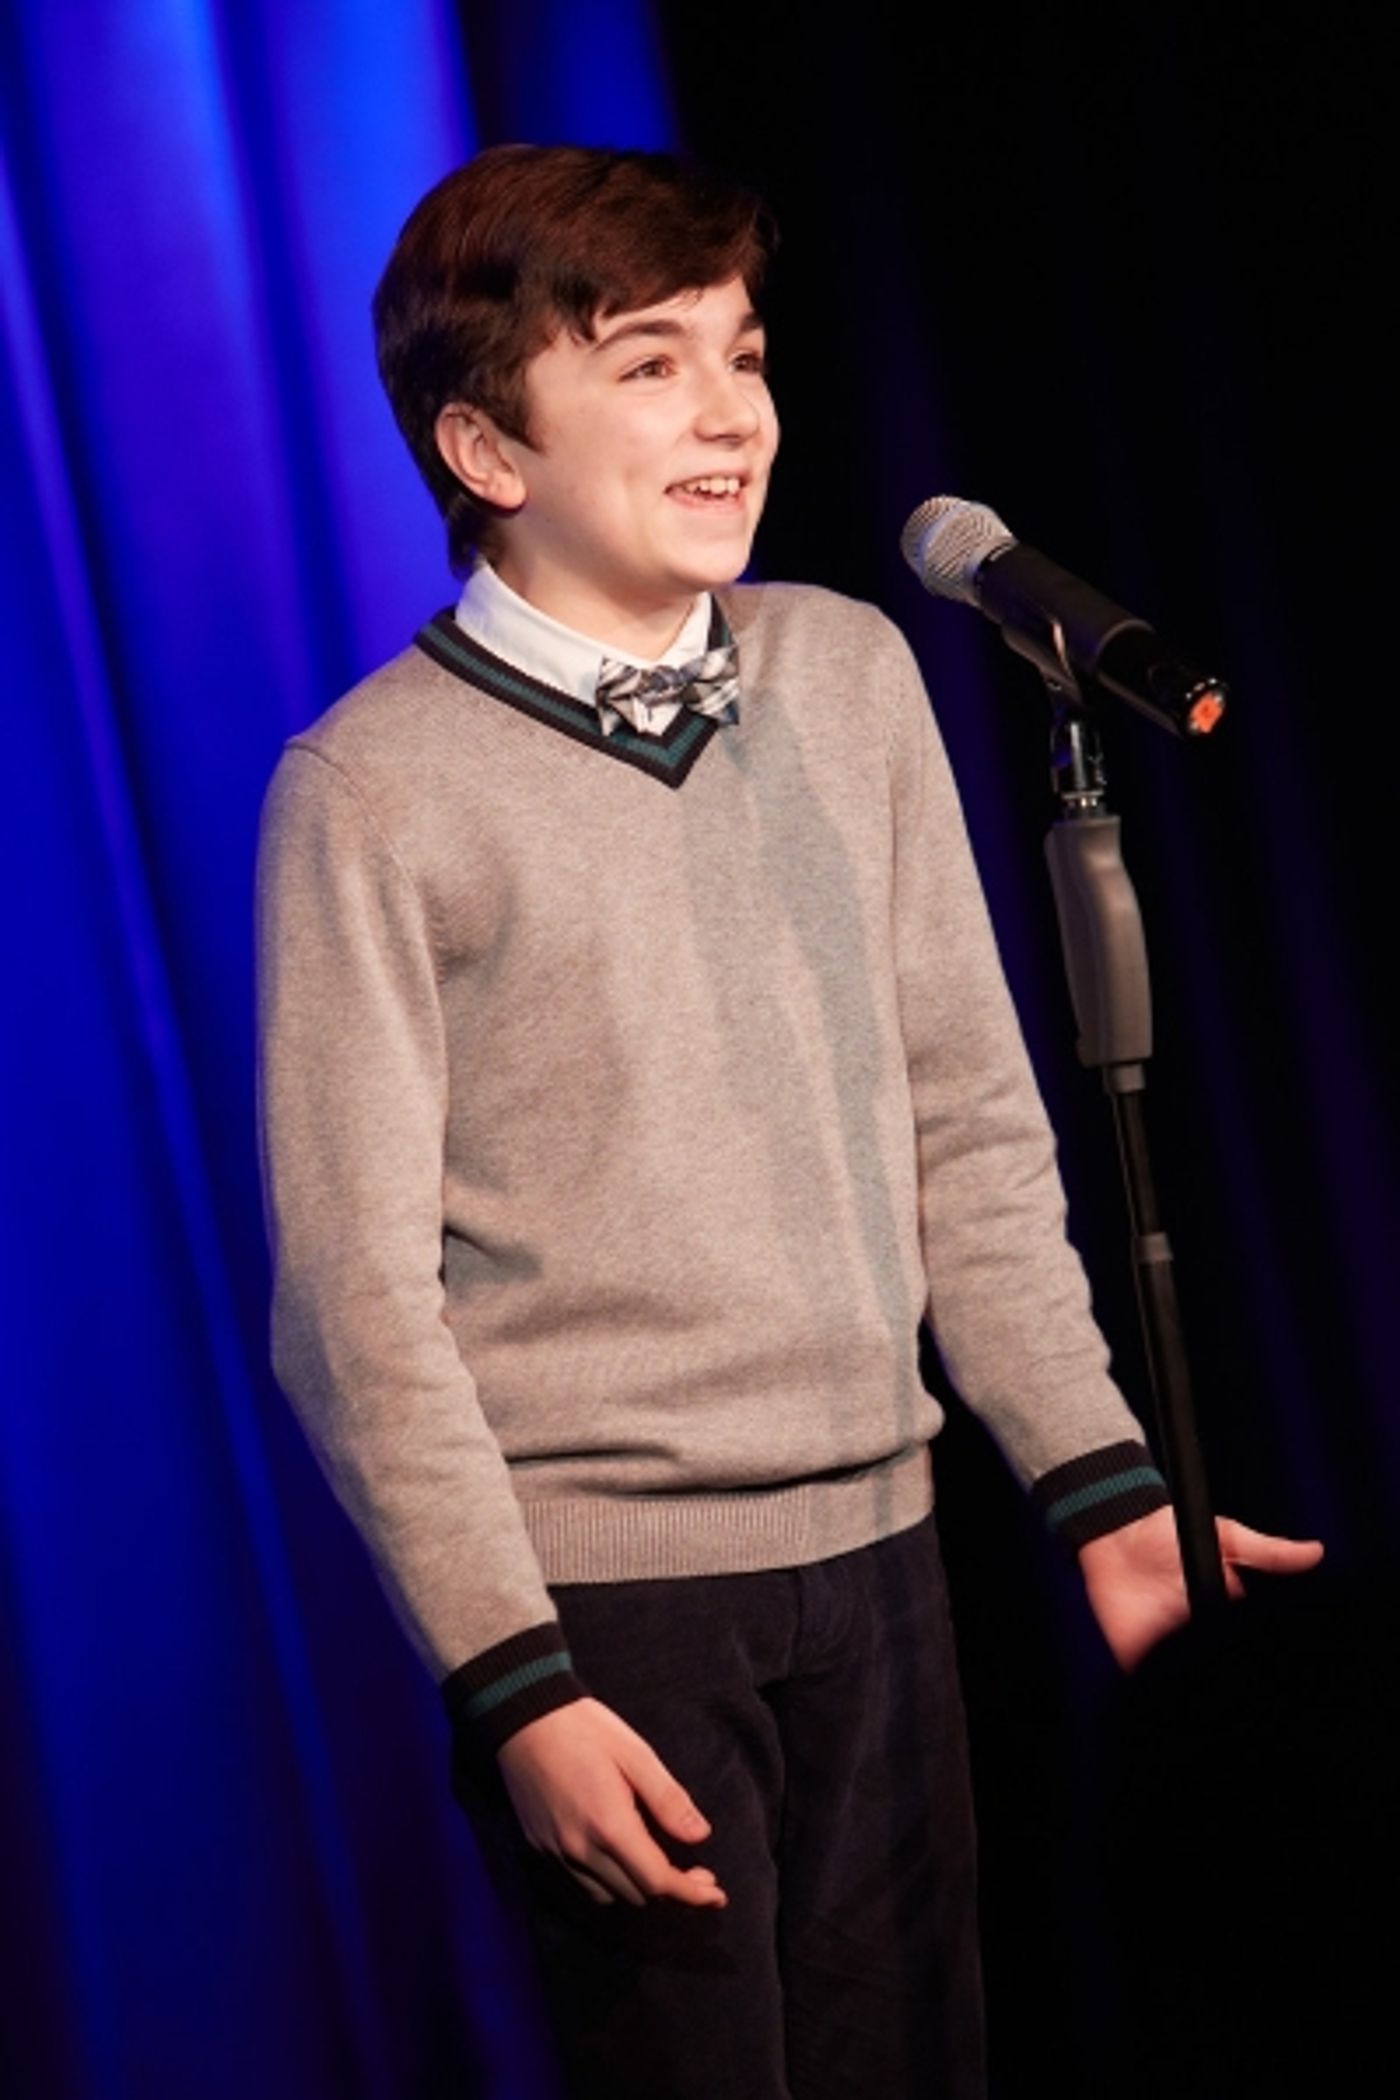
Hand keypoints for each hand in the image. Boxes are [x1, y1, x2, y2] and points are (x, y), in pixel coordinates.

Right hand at [496, 1696, 727, 1909]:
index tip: (717, 1895)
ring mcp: (556, 1852)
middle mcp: (580, 1849)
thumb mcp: (636, 1754)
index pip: (657, 1881)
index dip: (692, 1893)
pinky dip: (607, 1882)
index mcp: (609, 1825)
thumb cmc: (585, 1729)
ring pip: (607, 1896)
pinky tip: (619, 1858)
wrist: (523, 1717)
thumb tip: (700, 1836)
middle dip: (671, 1890)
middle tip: (695, 1869)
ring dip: (638, 1889)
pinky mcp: (539, 1847)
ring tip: (657, 1865)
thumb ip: (668, 1800)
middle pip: (635, 1894)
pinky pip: (581, 1882)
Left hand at [1078, 1506, 1323, 1669]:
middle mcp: (1196, 1635)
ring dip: (1192, 1675)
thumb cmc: (1168, 1531)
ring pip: (1188, 1675)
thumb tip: (1315, 1552)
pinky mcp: (1135, 1653)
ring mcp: (1167, 1647)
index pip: (1236, 1639)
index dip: (1243, 1642)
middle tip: (1216, 1647)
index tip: (1243, 1633)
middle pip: (1214, 1659)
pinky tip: (1165, 1678)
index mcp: (1221, 1613)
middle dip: (1217, 1658)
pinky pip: (1149, 1679)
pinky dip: (1155, 1682)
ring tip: (1196, 1663)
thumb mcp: (1225, 1538)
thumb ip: (1268, 1552)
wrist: (1117, 1530)